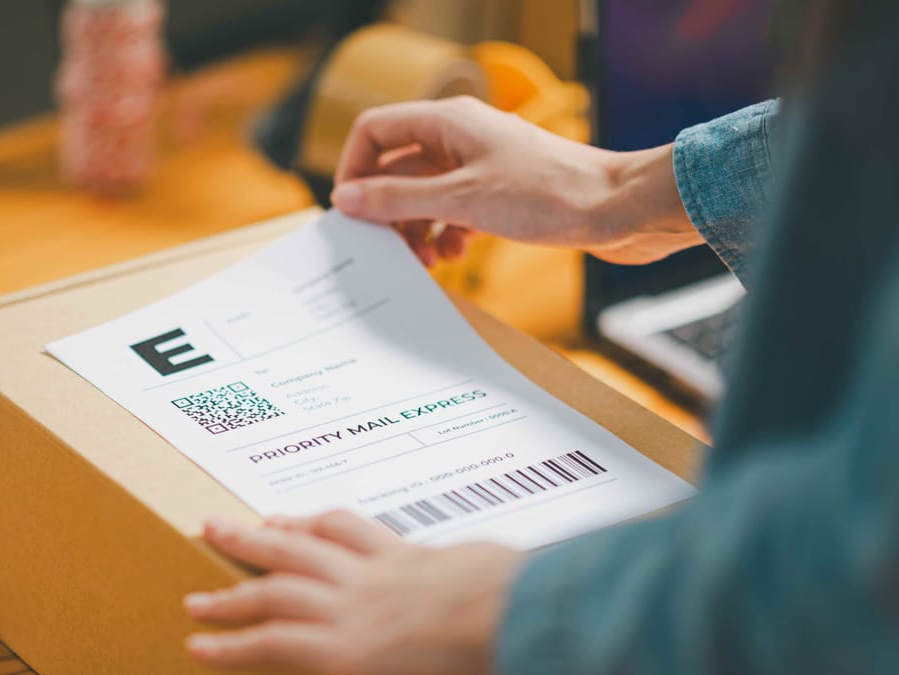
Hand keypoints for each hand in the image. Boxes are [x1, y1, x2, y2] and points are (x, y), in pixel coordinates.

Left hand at [183, 510, 526, 674]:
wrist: (516, 616)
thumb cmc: (526, 596)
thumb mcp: (507, 570)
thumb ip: (488, 573)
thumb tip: (511, 580)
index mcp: (412, 556)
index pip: (350, 530)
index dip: (311, 523)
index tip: (287, 520)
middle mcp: (372, 575)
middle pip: (299, 546)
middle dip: (254, 538)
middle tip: (219, 527)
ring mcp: (351, 609)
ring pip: (274, 589)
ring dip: (230, 593)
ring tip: (195, 598)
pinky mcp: (341, 651)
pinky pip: (272, 643)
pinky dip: (231, 647)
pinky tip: (200, 649)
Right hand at [331, 96, 702, 264]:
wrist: (619, 210)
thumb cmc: (550, 194)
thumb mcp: (460, 200)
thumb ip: (397, 200)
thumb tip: (346, 198)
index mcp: (448, 122)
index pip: (375, 131)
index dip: (354, 170)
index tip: (351, 212)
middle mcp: (461, 138)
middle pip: (397, 169)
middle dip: (387, 210)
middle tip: (388, 249)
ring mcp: (481, 166)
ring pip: (424, 195)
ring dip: (415, 228)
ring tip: (424, 261)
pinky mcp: (500, 194)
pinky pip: (453, 211)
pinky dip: (445, 234)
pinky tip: (455, 255)